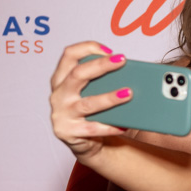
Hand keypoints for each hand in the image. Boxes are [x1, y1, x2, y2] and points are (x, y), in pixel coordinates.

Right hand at [49, 41, 131, 156]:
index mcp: (62, 79)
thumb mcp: (92, 92)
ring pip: (87, 104)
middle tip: (122, 61)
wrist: (86, 141)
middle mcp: (59, 94)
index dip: (87, 48)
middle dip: (101, 65)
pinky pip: (93, 128)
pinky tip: (124, 125)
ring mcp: (61, 113)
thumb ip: (103, 81)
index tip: (109, 50)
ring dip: (109, 98)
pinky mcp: (68, 132)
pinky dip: (110, 126)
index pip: (69, 55)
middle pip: (78, 74)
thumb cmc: (92, 112)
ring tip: (129, 93)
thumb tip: (131, 74)